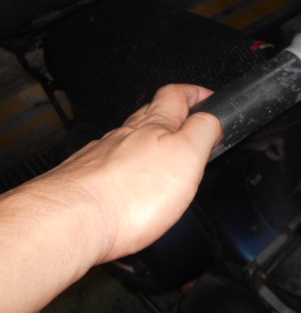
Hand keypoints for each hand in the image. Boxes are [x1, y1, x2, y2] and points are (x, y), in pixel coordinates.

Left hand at [41, 84, 221, 262]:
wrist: (73, 220)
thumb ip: (204, 130)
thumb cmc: (130, 192)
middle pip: (150, 114)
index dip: (195, 92)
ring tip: (161, 152)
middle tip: (187, 121)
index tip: (208, 97)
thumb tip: (214, 117)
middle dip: (171, 113)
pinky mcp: (86, 180)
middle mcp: (125, 135)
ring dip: (147, 140)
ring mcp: (103, 157)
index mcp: (155, 125)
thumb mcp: (188, 154)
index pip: (176, 95)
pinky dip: (126, 167)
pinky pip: (111, 165)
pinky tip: (128, 181)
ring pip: (128, 139)